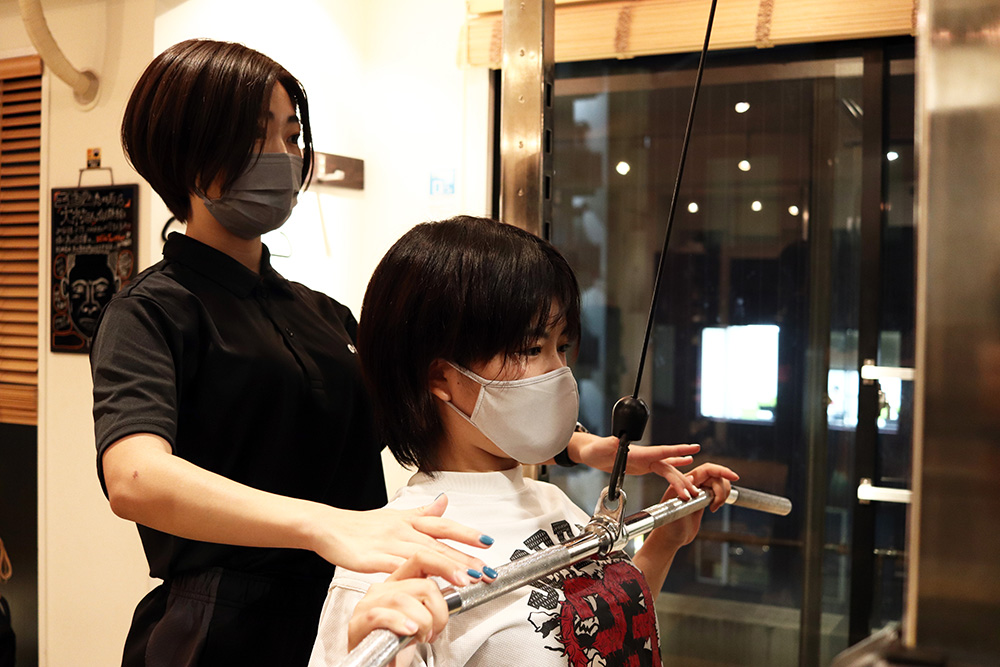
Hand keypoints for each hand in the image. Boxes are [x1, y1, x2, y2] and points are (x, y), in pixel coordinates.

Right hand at [315, 494, 495, 576]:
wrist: (328, 527)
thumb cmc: (361, 526)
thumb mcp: (395, 515)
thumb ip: (423, 512)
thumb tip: (445, 500)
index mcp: (409, 520)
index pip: (444, 525)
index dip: (466, 533)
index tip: (488, 542)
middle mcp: (403, 530)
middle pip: (439, 544)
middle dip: (465, 558)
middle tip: (487, 570)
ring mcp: (388, 543)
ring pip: (423, 555)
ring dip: (447, 567)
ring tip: (467, 580)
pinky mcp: (372, 558)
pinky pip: (397, 567)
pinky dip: (414, 575)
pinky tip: (427, 585)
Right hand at [348, 551, 464, 665]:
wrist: (375, 665)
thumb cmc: (397, 643)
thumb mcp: (421, 619)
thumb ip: (435, 602)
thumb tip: (463, 585)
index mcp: (399, 582)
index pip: (422, 559)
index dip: (447, 566)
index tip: (467, 579)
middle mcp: (383, 589)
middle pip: (422, 585)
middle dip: (439, 611)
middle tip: (436, 630)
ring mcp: (369, 604)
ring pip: (404, 599)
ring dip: (423, 622)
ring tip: (423, 637)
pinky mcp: (358, 623)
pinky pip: (380, 615)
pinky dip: (400, 623)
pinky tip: (409, 631)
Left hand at [567, 431, 701, 499]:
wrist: (591, 452)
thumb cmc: (595, 449)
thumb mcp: (601, 448)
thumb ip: (610, 444)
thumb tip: (616, 440)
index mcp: (639, 452)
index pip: (661, 452)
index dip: (677, 452)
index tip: (693, 450)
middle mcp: (645, 456)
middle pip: (668, 467)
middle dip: (681, 480)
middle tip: (693, 492)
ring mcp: (645, 461)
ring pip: (667, 471)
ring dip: (680, 481)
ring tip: (693, 491)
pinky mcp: (642, 466)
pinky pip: (662, 471)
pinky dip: (673, 473)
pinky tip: (683, 474)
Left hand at [651, 462, 740, 548]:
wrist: (671, 538)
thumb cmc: (668, 526)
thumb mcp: (673, 511)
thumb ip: (680, 495)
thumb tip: (690, 478)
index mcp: (684, 482)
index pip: (707, 470)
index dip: (721, 471)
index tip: (734, 477)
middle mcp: (692, 484)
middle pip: (716, 476)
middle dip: (722, 489)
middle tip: (716, 504)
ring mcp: (698, 491)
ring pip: (719, 483)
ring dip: (723, 494)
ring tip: (714, 507)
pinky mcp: (703, 500)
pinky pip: (716, 492)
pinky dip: (721, 498)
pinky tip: (714, 507)